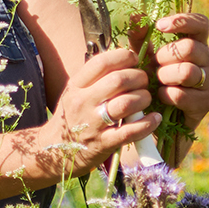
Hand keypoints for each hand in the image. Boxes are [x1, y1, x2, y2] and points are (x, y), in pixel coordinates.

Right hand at [38, 44, 159, 178]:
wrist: (54, 151)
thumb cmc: (71, 117)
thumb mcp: (75, 92)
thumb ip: (96, 76)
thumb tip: (125, 57)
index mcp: (76, 85)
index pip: (102, 62)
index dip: (124, 57)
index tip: (134, 61)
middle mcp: (82, 102)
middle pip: (118, 80)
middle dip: (139, 77)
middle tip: (143, 82)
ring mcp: (92, 124)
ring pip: (126, 104)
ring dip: (143, 98)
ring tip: (145, 99)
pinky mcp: (103, 144)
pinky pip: (130, 131)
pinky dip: (148, 123)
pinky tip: (154, 118)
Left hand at [148, 12, 208, 130]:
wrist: (156, 115)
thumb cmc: (152, 80)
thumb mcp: (143, 56)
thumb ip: (140, 36)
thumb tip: (135, 14)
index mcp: (196, 43)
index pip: (201, 23)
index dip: (183, 21)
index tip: (160, 26)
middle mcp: (207, 60)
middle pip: (190, 48)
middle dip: (165, 56)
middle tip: (155, 65)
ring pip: (187, 72)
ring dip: (164, 77)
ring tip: (158, 82)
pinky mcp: (205, 103)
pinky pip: (182, 95)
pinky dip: (165, 96)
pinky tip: (161, 97)